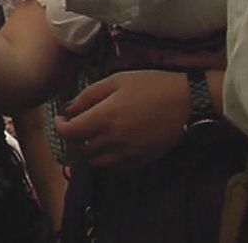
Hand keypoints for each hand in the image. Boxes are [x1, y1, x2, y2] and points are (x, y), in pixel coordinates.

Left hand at [53, 70, 190, 167]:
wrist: (188, 102)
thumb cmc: (151, 85)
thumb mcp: (116, 80)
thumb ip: (89, 95)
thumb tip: (69, 108)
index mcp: (104, 118)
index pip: (69, 133)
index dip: (60, 127)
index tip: (60, 118)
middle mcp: (113, 140)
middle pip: (80, 150)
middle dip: (73, 138)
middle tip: (76, 125)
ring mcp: (127, 153)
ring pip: (95, 162)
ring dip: (88, 151)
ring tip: (92, 136)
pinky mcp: (140, 160)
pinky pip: (114, 167)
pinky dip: (105, 158)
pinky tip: (110, 144)